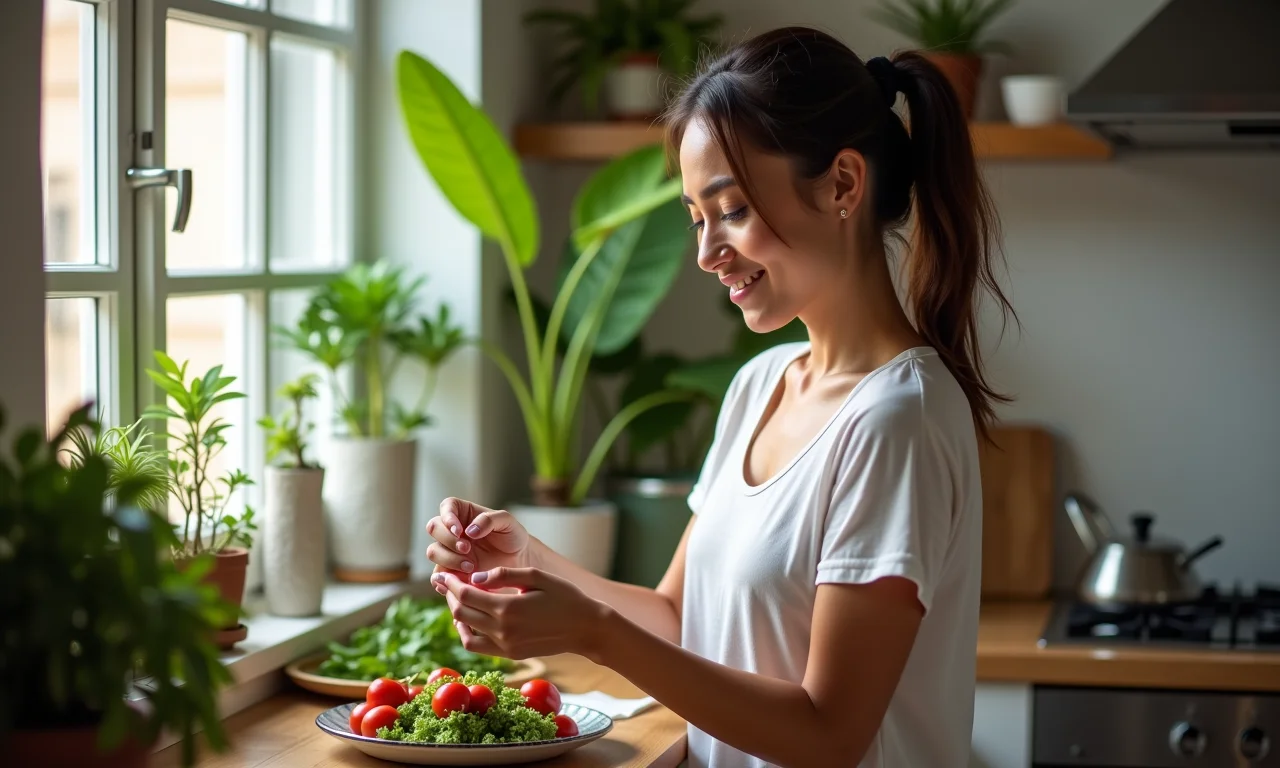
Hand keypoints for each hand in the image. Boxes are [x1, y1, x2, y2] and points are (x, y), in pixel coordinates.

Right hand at [425, 498, 530, 576]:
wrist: (518, 561)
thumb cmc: (512, 536)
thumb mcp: (507, 522)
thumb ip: (489, 520)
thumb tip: (469, 530)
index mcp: (464, 513)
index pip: (447, 507)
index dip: (447, 517)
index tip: (459, 530)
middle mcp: (453, 531)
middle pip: (434, 528)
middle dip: (448, 540)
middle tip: (467, 549)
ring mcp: (449, 551)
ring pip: (433, 551)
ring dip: (449, 559)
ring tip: (471, 566)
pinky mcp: (450, 571)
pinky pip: (436, 576)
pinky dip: (443, 579)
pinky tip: (459, 579)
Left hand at [431, 568, 609, 660]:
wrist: (586, 628)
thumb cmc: (565, 596)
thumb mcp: (537, 576)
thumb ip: (504, 575)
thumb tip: (475, 577)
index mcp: (508, 608)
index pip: (467, 596)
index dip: (452, 584)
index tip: (444, 575)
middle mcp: (503, 631)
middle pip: (462, 614)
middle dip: (451, 597)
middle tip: (447, 584)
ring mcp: (506, 646)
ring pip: (466, 634)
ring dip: (458, 616)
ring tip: (459, 601)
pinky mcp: (511, 655)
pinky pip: (479, 647)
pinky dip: (469, 633)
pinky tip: (472, 620)